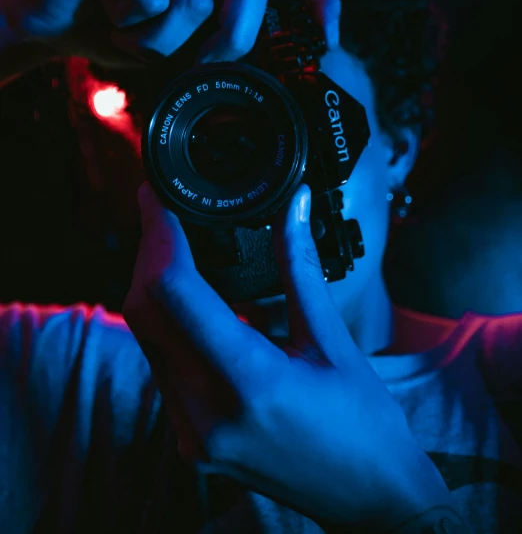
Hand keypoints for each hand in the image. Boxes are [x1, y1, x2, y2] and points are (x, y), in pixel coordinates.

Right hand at [2, 0, 340, 67]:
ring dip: (161, 42)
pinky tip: (108, 16)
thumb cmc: (115, 33)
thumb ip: (214, 46)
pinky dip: (129, 26)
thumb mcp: (178, 47)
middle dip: (234, 34)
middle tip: (200, 63)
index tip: (331, 40)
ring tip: (131, 36)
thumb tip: (259, 79)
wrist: (45, 22)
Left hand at [123, 182, 452, 530]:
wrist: (369, 498)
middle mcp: (207, 412)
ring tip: (178, 248)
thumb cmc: (363, 425)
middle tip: (164, 215)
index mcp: (249, 382)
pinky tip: (195, 304)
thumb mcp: (332, 340)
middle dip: (149, 254)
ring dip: (155, 289)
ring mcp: (193, 433)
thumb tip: (291, 207)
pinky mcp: (192, 440)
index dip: (159, 235)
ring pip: (147, 340)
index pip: (175, 292)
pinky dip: (169, 326)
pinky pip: (162, 369)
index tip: (156, 197)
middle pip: (145, 312)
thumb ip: (300, 268)